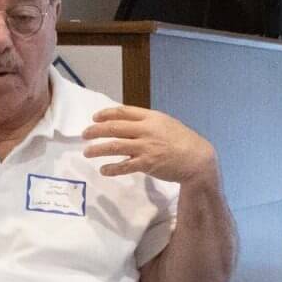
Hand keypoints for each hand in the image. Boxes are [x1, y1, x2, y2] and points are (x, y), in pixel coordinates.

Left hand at [83, 106, 217, 185]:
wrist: (197, 159)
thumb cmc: (183, 141)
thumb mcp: (166, 124)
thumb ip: (148, 123)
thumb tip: (128, 125)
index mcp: (151, 118)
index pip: (124, 112)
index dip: (106, 113)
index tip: (95, 117)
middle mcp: (146, 130)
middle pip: (114, 127)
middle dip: (96, 130)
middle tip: (84, 134)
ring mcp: (145, 147)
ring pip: (115, 146)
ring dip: (98, 149)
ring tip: (87, 153)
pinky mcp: (146, 164)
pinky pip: (124, 166)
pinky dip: (112, 168)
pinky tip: (104, 170)